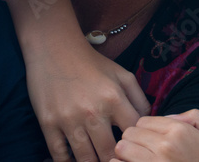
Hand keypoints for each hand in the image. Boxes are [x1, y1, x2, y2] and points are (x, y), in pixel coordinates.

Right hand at [27, 40, 149, 161]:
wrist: (54, 48)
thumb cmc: (92, 63)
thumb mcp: (122, 74)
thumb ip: (140, 99)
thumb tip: (150, 124)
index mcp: (114, 99)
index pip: (132, 136)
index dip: (136, 146)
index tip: (134, 150)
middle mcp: (92, 111)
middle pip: (109, 153)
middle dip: (114, 161)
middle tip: (116, 160)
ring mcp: (69, 119)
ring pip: (85, 159)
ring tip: (96, 161)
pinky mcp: (48, 123)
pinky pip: (59, 155)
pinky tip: (73, 161)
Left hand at [111, 109, 198, 161]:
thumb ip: (196, 117)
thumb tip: (170, 117)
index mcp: (179, 131)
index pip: (142, 121)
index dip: (146, 130)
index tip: (152, 140)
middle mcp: (164, 147)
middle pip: (129, 133)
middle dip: (134, 141)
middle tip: (144, 151)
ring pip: (121, 149)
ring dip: (126, 155)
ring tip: (138, 160)